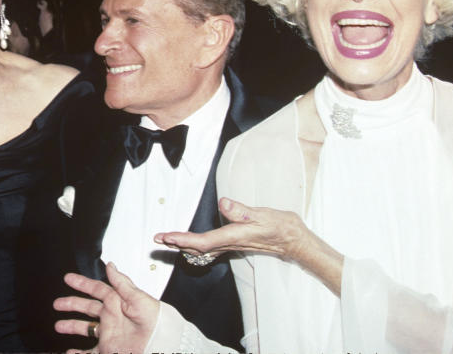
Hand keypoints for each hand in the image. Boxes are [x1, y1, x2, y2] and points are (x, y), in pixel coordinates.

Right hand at [53, 262, 158, 353]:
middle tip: (58, 303)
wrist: (162, 344)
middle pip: (87, 308)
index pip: (96, 289)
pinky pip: (90, 352)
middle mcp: (111, 317)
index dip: (82, 283)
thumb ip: (121, 283)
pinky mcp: (109, 349)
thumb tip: (110, 266)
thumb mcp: (138, 298)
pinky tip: (69, 352)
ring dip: (72, 326)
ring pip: (86, 328)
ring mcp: (109, 333)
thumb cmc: (156, 320)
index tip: (68, 278)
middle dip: (72, 304)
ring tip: (59, 326)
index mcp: (118, 302)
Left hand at [157, 198, 343, 294]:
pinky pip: (211, 247)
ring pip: (203, 248)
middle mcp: (230, 243)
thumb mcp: (263, 214)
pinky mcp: (235, 244)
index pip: (203, 240)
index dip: (183, 239)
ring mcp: (232, 245)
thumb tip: (224, 203)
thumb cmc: (280, 226)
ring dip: (184, 244)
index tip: (167, 237)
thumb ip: (242, 211)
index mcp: (234, 236)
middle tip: (158, 239)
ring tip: (167, 240)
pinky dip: (197, 245)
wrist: (294, 240)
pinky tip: (191, 244)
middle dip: (177, 243)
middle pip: (198, 246)